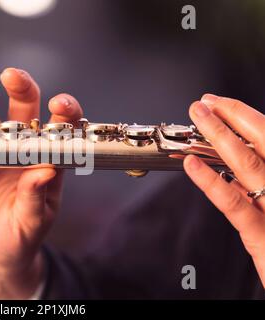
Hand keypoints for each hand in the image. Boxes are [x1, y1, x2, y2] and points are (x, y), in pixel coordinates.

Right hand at [0, 68, 82, 298]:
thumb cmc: (19, 239)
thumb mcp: (32, 223)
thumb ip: (36, 197)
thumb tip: (45, 171)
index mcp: (46, 162)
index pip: (61, 129)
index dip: (63, 112)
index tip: (59, 104)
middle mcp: (22, 151)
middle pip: (25, 112)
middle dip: (21, 90)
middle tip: (12, 77)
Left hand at [184, 94, 264, 286]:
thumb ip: (255, 189)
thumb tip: (231, 170)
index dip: (244, 117)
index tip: (221, 103)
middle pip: (262, 141)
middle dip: (233, 116)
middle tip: (205, 101)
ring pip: (248, 164)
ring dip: (220, 135)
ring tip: (199, 116)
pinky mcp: (262, 237)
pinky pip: (234, 204)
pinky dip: (211, 181)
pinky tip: (191, 164)